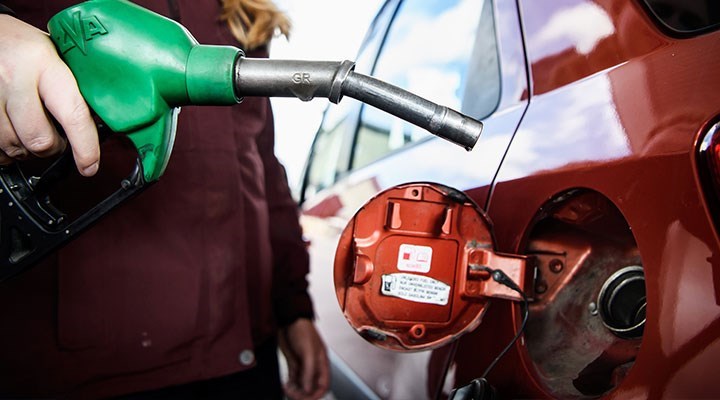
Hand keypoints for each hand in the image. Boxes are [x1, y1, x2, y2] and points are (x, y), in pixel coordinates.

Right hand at [0, 14, 98, 175]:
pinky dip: (6, 148)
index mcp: (43, 63)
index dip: (85, 148)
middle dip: (52, 147)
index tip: (90, 164)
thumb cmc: (20, 44)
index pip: (73, 114)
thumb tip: (96, 122)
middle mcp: (14, 78)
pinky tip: (12, 130)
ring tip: (30, 126)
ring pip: (14, 147)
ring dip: (26, 147)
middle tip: (55, 136)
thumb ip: (72, 86)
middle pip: (40, 140)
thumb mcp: (52, 55)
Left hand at [279, 318, 329, 399]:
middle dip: (303, 394)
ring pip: (301, 385)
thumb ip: (309, 371)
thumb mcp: (308, 352)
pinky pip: (293, 379)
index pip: (323, 385)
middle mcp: (313, 366)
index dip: (316, 394)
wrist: (289, 319)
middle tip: (293, 394)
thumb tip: (308, 389)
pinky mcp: (293, 363)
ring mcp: (303, 365)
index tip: (306, 397)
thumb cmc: (303, 329)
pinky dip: (289, 384)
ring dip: (295, 390)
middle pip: (311, 388)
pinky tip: (285, 385)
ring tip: (287, 389)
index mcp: (322, 363)